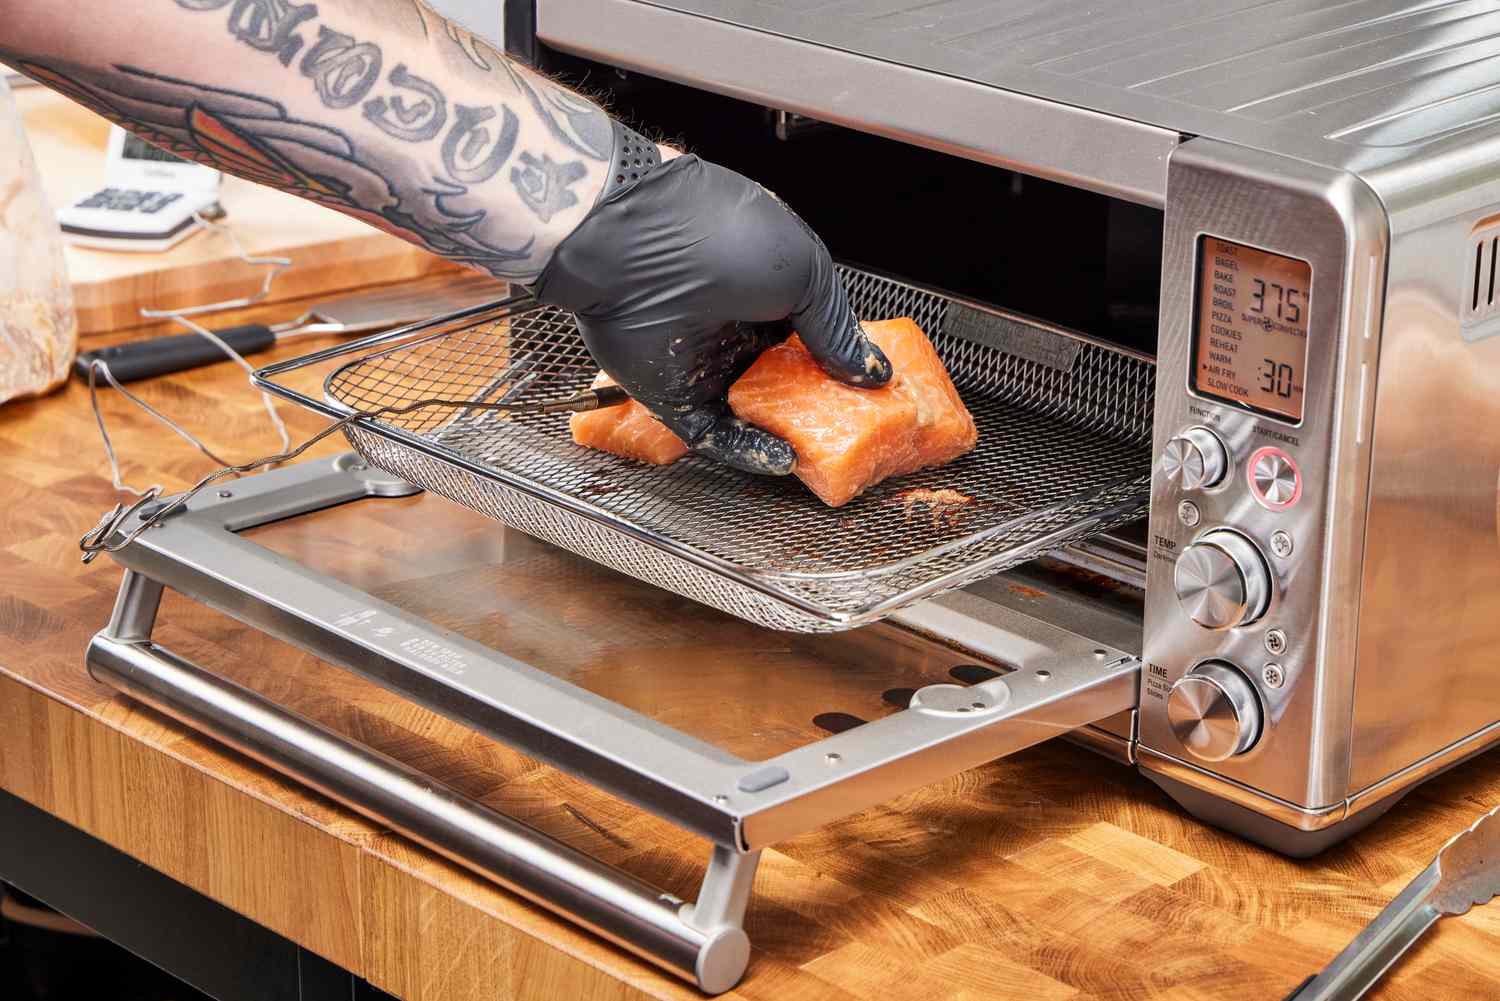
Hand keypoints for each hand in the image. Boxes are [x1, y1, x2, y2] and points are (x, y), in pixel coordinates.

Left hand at [530, 146, 891, 474]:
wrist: (626, 247)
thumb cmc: (718, 239)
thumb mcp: (804, 271)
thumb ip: (837, 327)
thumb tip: (872, 372)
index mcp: (771, 286)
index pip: (815, 334)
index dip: (844, 362)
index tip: (876, 392)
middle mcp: (739, 325)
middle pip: (787, 378)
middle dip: (820, 405)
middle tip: (859, 430)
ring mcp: (707, 363)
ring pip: (755, 411)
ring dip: (788, 432)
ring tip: (826, 452)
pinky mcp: (675, 396)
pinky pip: (715, 436)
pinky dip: (748, 451)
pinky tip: (781, 459)